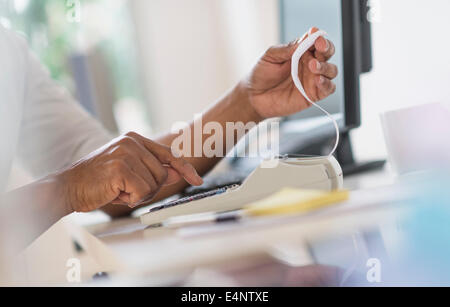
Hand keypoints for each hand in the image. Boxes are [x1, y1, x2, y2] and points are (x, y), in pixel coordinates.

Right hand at [56, 132, 202, 212]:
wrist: (68, 188)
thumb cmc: (97, 182)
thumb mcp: (129, 173)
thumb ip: (154, 171)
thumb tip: (178, 173)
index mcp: (134, 139)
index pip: (168, 154)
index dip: (185, 168)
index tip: (196, 179)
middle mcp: (132, 141)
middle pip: (164, 173)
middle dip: (150, 189)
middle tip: (128, 190)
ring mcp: (126, 152)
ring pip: (155, 183)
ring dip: (139, 194)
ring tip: (119, 189)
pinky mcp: (121, 167)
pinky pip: (143, 191)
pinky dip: (131, 199)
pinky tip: (115, 193)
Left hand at [243, 27, 337, 118]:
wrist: (253, 97)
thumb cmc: (260, 74)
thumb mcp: (270, 56)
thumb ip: (287, 49)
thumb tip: (305, 39)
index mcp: (300, 52)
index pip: (316, 41)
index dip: (318, 37)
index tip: (316, 36)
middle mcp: (309, 64)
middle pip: (327, 54)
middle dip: (326, 49)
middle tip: (319, 48)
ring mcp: (312, 80)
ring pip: (331, 70)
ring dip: (325, 66)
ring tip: (313, 66)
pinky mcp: (313, 95)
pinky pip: (328, 89)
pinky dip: (327, 84)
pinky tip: (318, 80)